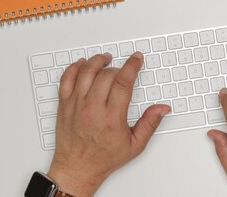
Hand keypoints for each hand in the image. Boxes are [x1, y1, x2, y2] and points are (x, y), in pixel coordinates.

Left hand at [48, 52, 170, 196]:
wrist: (77, 168)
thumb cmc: (103, 158)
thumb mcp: (135, 145)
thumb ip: (150, 124)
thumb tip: (162, 109)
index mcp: (111, 118)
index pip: (123, 82)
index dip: (132, 66)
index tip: (136, 59)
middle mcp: (92, 109)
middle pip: (106, 75)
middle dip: (118, 67)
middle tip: (123, 68)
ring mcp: (76, 105)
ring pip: (86, 72)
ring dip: (97, 61)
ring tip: (105, 58)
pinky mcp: (64, 105)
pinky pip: (66, 79)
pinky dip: (74, 67)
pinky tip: (83, 64)